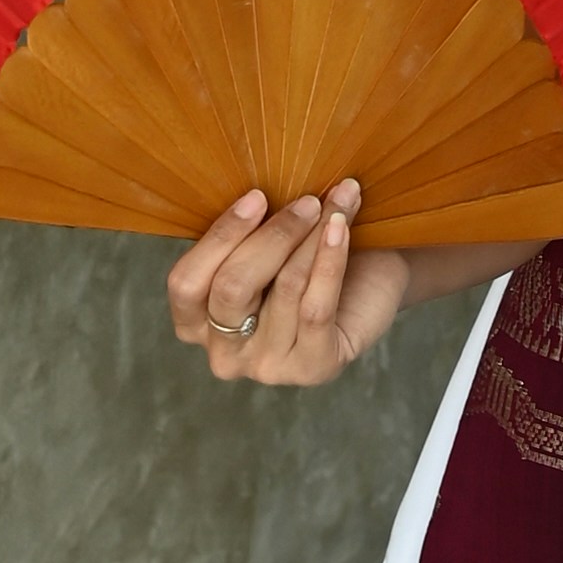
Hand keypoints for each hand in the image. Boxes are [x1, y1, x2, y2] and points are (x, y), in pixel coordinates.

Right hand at [165, 178, 408, 386]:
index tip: (258, 196)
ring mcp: (267, 367)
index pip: (186, 283)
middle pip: (231, 288)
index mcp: (197, 323)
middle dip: (273, 236)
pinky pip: (317, 308)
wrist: (375, 285)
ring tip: (336, 204)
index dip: (221, 237)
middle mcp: (225, 354)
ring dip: (313, 238)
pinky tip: (341, 228)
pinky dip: (330, 260)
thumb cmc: (309, 262)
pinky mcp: (312, 369)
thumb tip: (259, 194)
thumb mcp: (268, 247)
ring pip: (284, 289)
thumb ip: (250, 232)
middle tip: (308, 201)